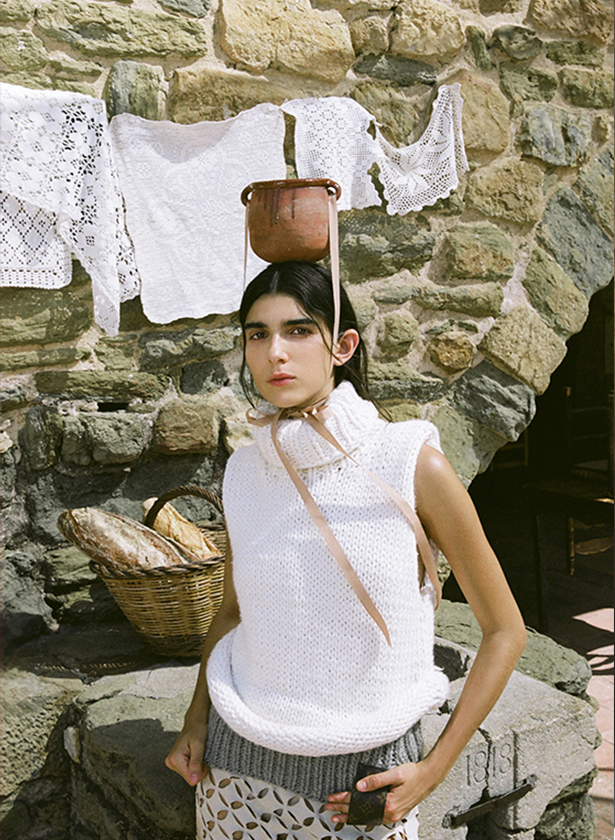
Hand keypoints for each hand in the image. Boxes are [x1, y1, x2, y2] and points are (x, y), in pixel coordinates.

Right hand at [165, 723, 208, 786]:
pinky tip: (194, 754)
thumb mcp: (199, 745)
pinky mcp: (176, 762)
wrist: (195, 722)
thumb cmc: (197, 729)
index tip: (203, 759)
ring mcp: (173, 762)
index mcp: (174, 759)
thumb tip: (193, 781)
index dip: (201, 772)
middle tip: (201, 754)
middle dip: (199, 768)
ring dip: (197, 766)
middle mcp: (171, 762)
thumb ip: (196, 764)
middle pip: (190, 778)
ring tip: (197, 753)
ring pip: (190, 774)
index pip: (191, 780)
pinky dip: (195, 764)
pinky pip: (189, 770)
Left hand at [325, 761, 439, 824]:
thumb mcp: (395, 774)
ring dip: (352, 815)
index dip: (344, 800)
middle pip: (362, 812)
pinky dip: (364, 816)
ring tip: (338, 816)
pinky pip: (375, 817)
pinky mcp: (395, 812)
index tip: (332, 798)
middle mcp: (390, 813)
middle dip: (344, 810)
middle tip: (329, 808)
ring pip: (367, 817)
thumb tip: (358, 786)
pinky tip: (356, 816)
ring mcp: (393, 815)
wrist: (429, 777)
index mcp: (388, 804)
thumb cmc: (413, 773)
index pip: (360, 803)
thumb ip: (376, 780)